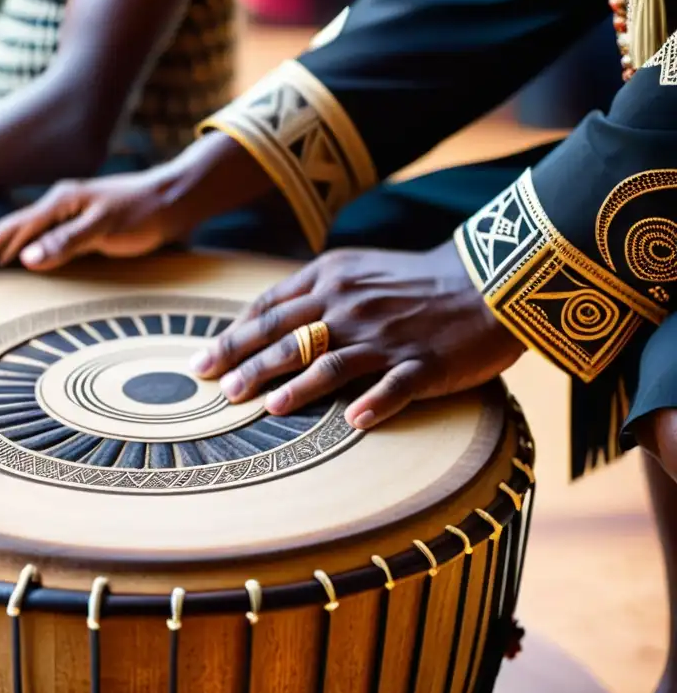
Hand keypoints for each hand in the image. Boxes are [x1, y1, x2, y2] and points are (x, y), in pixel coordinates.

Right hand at [0, 170, 183, 278]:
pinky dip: (21, 252)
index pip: (10, 231)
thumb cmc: (144, 213)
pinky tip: (17, 261)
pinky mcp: (81, 226)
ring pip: (23, 235)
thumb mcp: (106, 228)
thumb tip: (26, 259)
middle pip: (9, 232)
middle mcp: (58, 206)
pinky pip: (41, 240)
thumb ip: (67, 241)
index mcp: (58, 204)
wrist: (174, 200)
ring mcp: (68, 215)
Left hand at [189, 240, 526, 428]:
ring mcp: (387, 336)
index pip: (270, 310)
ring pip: (333, 362)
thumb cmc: (413, 279)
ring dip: (299, 386)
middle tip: (218, 390)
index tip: (203, 361)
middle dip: (249, 364)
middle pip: (290, 338)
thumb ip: (309, 293)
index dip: (233, 337)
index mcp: (331, 280)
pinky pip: (396, 385)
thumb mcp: (354, 270)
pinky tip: (352, 422)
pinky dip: (375, 403)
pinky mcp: (424, 363)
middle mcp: (351, 306)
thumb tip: (259, 321)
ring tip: (268, 407)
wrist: (489, 278)